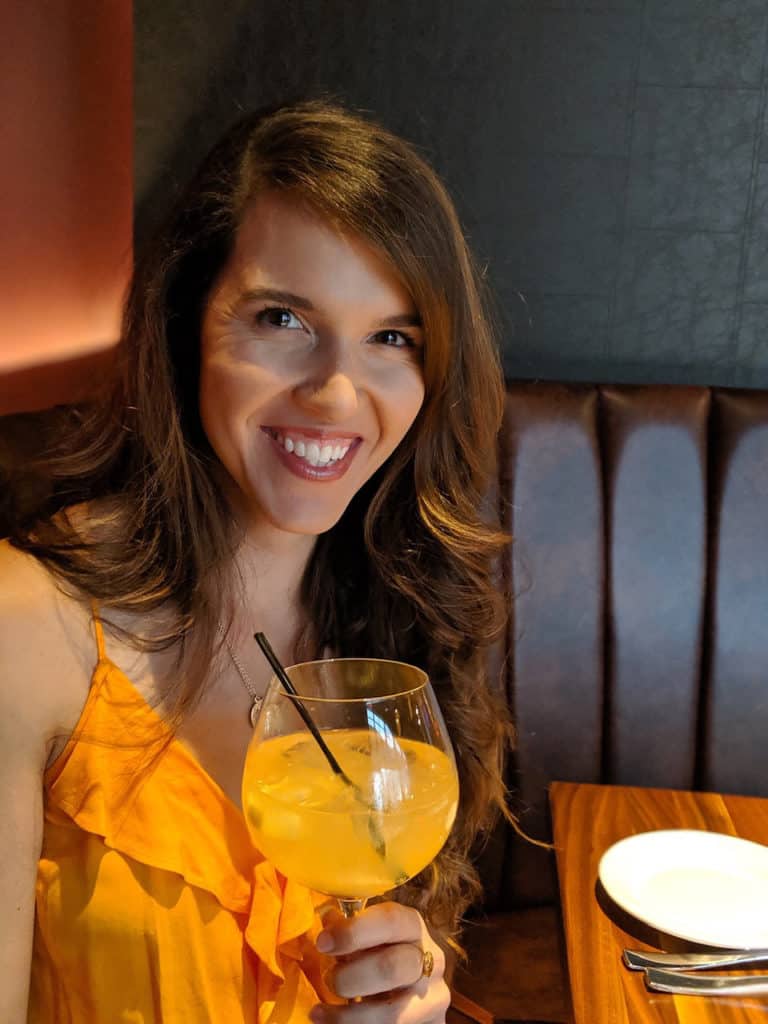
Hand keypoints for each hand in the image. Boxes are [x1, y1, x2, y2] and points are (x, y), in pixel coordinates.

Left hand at [310, 901, 449, 1022]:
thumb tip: (328, 921)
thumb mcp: (370, 941)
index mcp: (414, 928)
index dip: (354, 931)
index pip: (391, 920)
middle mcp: (431, 960)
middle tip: (328, 980)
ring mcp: (433, 998)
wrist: (407, 995)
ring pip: (391, 1013)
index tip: (323, 942)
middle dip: (349, 977)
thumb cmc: (381, 958)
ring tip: (322, 1012)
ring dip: (348, 1015)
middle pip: (390, 967)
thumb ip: (352, 932)